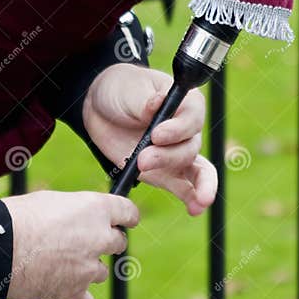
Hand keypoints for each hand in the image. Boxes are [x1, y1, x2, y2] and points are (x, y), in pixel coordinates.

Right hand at [3, 190, 138, 298]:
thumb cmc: (20, 216)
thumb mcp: (52, 200)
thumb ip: (73, 212)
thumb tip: (75, 223)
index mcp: (96, 209)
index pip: (126, 211)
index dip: (125, 216)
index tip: (124, 220)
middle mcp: (98, 238)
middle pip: (117, 242)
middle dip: (105, 241)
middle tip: (83, 240)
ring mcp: (87, 267)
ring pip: (100, 271)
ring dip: (87, 268)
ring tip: (59, 261)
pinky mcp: (72, 290)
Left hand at [82, 64, 217, 215]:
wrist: (101, 108)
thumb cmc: (122, 90)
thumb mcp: (131, 89)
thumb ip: (146, 100)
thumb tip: (158, 103)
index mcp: (186, 103)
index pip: (193, 117)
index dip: (177, 129)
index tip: (156, 134)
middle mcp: (187, 130)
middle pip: (190, 148)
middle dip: (167, 157)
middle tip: (143, 159)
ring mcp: (178, 153)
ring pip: (197, 171)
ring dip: (186, 182)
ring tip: (173, 189)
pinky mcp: (166, 173)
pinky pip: (187, 188)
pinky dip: (193, 198)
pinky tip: (195, 209)